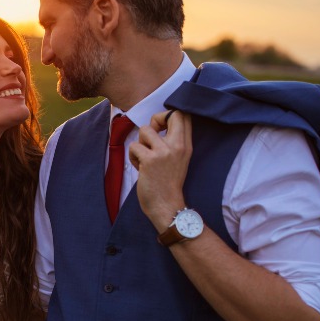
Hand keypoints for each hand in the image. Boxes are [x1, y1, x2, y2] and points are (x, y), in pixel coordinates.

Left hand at [128, 109, 192, 231]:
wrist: (167, 206)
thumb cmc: (168, 184)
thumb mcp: (179, 160)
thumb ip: (173, 143)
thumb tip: (156, 126)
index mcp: (186, 145)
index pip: (184, 115)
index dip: (168, 115)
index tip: (161, 129)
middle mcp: (178, 146)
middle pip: (170, 114)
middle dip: (155, 120)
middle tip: (151, 137)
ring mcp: (164, 152)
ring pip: (145, 130)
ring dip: (140, 143)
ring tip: (143, 158)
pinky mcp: (150, 160)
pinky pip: (134, 146)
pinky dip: (133, 157)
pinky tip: (140, 168)